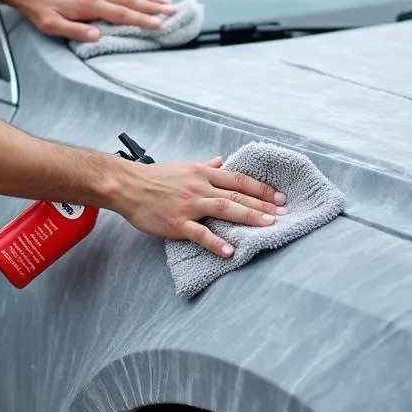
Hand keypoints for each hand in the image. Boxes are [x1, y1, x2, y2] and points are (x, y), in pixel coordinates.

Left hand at [0, 0, 175, 42]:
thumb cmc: (38, 9)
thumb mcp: (51, 26)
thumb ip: (75, 31)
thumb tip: (98, 36)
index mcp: (88, 4)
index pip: (121, 14)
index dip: (141, 19)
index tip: (160, 24)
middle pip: (130, 0)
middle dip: (154, 6)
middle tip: (174, 11)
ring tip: (167, 1)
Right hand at [112, 157, 287, 257]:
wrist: (127, 185)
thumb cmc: (154, 177)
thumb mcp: (183, 166)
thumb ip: (205, 166)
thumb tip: (221, 161)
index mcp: (203, 173)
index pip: (239, 180)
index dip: (262, 188)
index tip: (279, 197)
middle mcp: (200, 186)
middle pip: (238, 195)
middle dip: (263, 204)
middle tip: (284, 213)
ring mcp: (189, 205)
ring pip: (225, 210)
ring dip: (249, 217)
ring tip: (269, 226)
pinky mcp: (176, 222)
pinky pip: (200, 233)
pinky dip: (216, 242)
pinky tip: (231, 250)